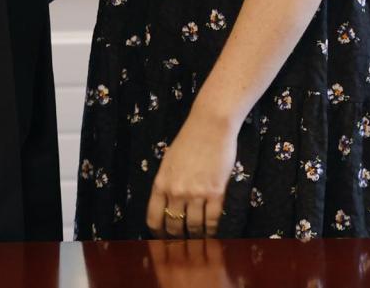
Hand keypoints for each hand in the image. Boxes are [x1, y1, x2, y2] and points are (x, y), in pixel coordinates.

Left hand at [146, 108, 238, 238]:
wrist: (210, 125)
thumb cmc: (189, 140)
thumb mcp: (168, 161)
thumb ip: (166, 183)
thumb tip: (166, 205)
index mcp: (160, 183)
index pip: (154, 219)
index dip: (158, 233)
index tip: (163, 238)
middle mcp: (176, 191)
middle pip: (174, 226)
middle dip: (178, 238)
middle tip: (183, 243)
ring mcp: (196, 193)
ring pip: (193, 226)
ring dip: (196, 236)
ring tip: (199, 239)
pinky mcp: (215, 192)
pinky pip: (213, 220)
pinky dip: (212, 230)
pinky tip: (213, 231)